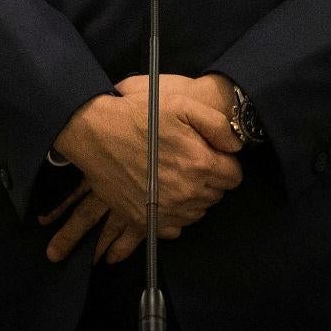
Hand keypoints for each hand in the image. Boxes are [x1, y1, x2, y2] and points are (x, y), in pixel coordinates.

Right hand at [47, 74, 241, 259]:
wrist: (94, 133)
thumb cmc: (136, 115)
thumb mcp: (181, 105)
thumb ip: (217, 124)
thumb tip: (235, 146)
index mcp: (200, 165)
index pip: (234, 177)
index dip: (224, 163)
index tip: (208, 154)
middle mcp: (187, 193)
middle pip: (217, 195)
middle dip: (208, 179)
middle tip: (187, 160)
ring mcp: (166, 210)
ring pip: (197, 212)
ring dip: (192, 196)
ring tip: (173, 174)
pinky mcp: (146, 220)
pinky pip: (176, 226)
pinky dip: (174, 212)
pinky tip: (161, 192)